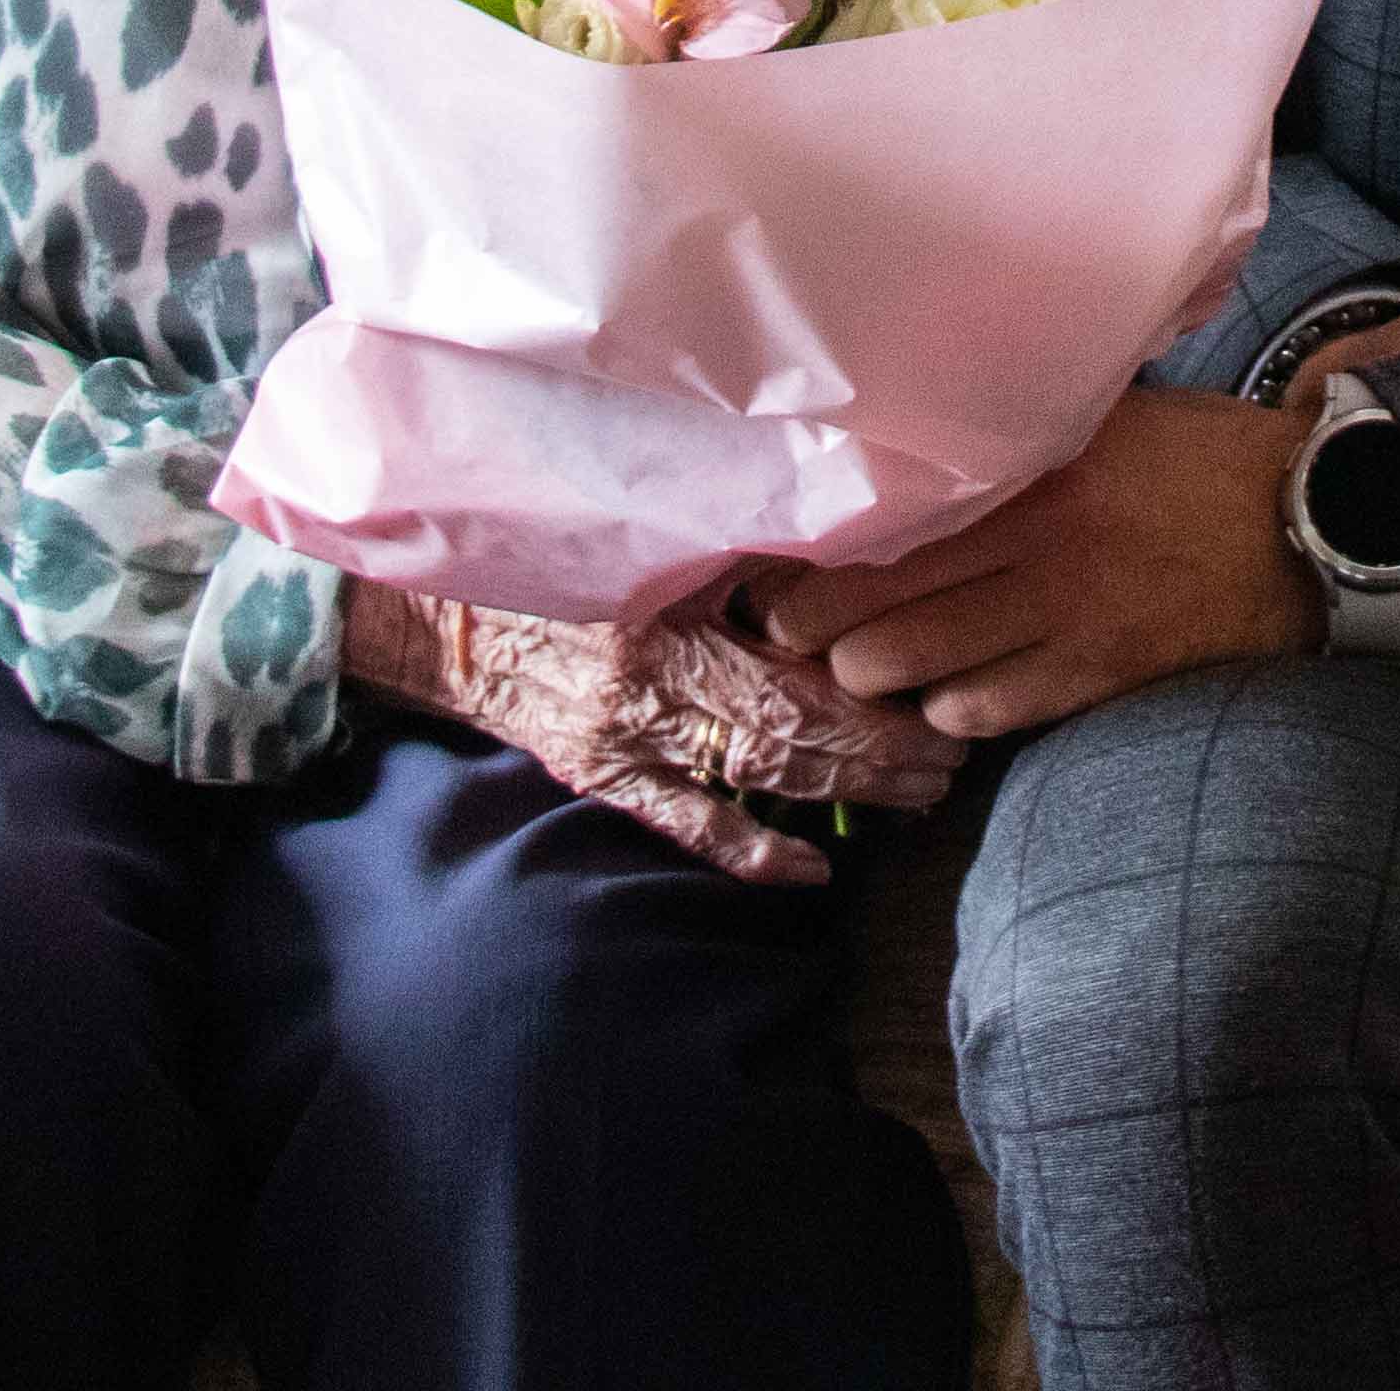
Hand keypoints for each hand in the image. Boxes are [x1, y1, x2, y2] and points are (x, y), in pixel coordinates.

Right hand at [346, 587, 967, 887]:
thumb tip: (848, 539)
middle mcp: (644, 683)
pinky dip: (752, 854)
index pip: (794, 670)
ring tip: (919, 795)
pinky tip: (814, 872)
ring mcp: (619, 739)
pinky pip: (684, 826)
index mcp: (664, 610)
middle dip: (884, 749)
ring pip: (753, 780)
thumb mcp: (646, 527)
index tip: (944, 688)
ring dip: (845, 792)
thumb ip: (735, 541)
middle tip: (955, 754)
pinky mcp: (596, 776)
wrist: (443, 605)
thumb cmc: (556, 546)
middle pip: (790, 731)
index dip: (877, 690)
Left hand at [755, 387, 1325, 740]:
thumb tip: (924, 442)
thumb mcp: (1113, 415)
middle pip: (885, 601)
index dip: (819, 555)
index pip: (893, 517)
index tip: (771, 568)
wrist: (1320, 522)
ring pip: (923, 664)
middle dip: (820, 628)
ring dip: (875, 674)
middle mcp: (1042, 536)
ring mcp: (1072, 611)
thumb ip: (1025, 429)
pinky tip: (942, 700)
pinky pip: (994, 707)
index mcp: (1037, 462)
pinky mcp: (1104, 671)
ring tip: (856, 670)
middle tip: (788, 633)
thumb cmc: (1207, 458)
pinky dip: (954, 710)